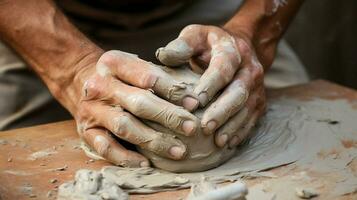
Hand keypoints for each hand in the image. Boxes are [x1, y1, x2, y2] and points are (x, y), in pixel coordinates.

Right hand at [68, 50, 200, 166]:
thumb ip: (159, 74)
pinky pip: (106, 148)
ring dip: (153, 140)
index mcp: (114, 63)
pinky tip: (146, 163)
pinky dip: (126, 158)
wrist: (79, 80)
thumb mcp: (134, 65)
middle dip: (168, 116)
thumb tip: (195, 95)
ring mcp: (92, 109)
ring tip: (178, 151)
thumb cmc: (121, 76)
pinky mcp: (86, 131)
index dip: (173, 90)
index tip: (195, 103)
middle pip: (139, 102)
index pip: (148, 76)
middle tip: (192, 128)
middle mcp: (100, 85)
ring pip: (125, 126)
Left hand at [156, 24, 268, 147]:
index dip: (210, 85)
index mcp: (232, 50)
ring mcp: (256, 86)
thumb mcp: (195, 36)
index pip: (223, 68)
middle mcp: (249, 68)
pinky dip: (241, 132)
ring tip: (217, 141)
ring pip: (247, 108)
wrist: (240, 46)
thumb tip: (163, 56)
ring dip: (233, 125)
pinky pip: (252, 118)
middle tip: (206, 127)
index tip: (194, 102)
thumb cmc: (209, 44)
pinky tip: (228, 144)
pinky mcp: (258, 101)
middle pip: (239, 91)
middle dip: (222, 110)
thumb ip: (181, 46)